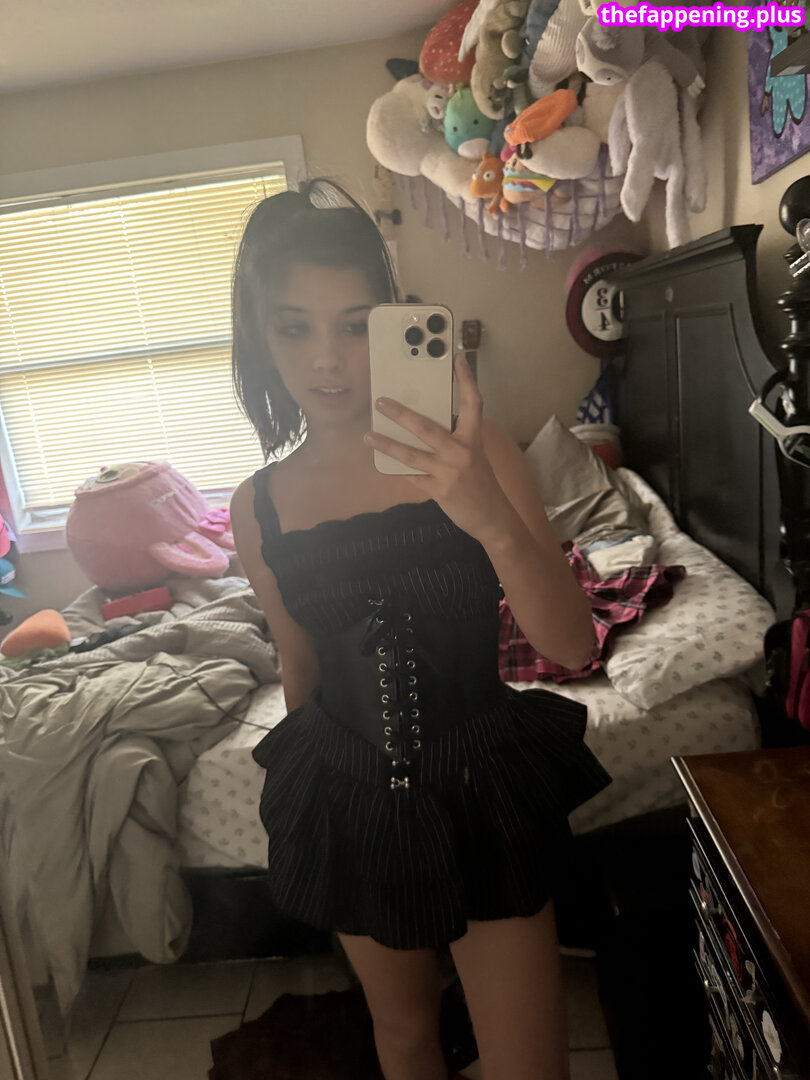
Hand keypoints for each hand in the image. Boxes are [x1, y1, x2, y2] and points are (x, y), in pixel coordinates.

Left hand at [363, 354, 513, 542]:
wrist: (492, 517)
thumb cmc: (480, 483)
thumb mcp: (473, 456)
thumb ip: (453, 441)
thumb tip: (420, 427)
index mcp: (473, 439)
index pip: (472, 403)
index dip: (466, 380)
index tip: (457, 358)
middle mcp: (461, 452)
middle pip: (426, 427)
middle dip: (401, 414)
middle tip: (381, 402)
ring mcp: (449, 472)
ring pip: (411, 454)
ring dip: (387, 445)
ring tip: (369, 436)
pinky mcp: (439, 490)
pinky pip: (412, 476)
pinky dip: (400, 470)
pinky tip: (385, 465)